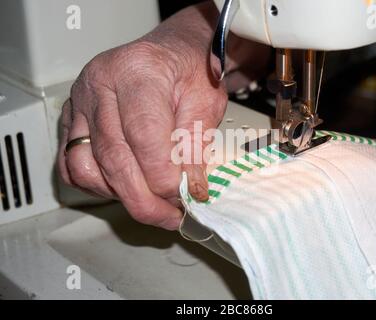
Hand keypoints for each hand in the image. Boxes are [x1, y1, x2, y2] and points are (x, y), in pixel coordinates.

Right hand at [58, 4, 227, 229]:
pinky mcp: (71, 119)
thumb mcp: (207, 101)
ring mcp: (80, 103)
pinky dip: (98, 185)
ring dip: (120, 195)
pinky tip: (125, 186)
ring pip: (86, 167)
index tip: (184, 198)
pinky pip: (71, 166)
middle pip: (114, 158)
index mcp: (137, 72)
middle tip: (170, 216)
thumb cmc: (189, 70)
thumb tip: (189, 190)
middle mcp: (100, 85)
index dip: (164, 177)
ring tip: (152, 202)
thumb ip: (195, 145)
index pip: (144, 137)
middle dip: (144, 200)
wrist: (170, 53)